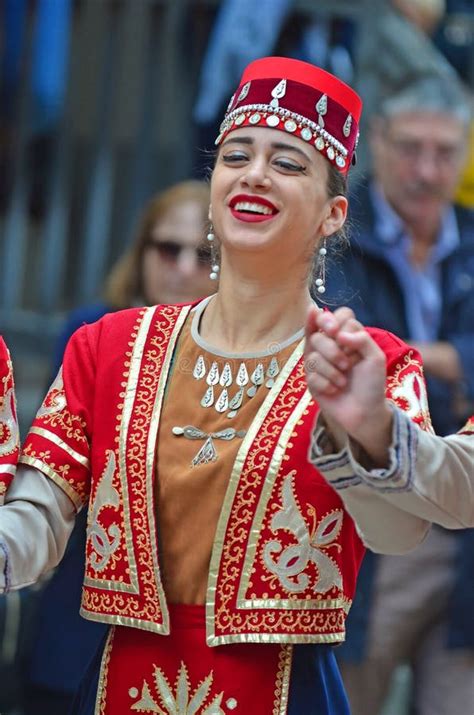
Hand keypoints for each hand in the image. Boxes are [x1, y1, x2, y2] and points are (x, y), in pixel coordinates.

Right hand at [304, 306, 392, 463]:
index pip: (332, 316)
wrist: (365, 412)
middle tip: (347, 365)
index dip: (330, 320)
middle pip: (318, 335)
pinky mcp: (310, 380)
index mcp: (345, 336)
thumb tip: (339, 333)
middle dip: (332, 351)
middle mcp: (328, 346)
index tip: (335, 331)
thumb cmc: (372, 383)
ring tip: (344, 381)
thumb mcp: (375, 358)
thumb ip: (361, 339)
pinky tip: (335, 390)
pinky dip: (327, 384)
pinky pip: (311, 376)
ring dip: (332, 371)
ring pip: (312, 355)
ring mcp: (317, 363)